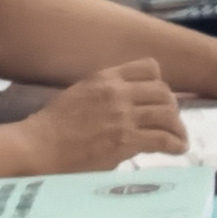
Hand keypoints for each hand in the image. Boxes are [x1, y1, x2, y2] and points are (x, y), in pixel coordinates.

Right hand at [12, 61, 187, 170]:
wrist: (37, 147)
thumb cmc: (51, 125)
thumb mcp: (79, 93)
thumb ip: (105, 93)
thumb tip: (125, 103)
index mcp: (106, 77)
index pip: (149, 68)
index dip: (160, 83)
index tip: (160, 97)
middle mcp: (119, 92)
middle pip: (163, 92)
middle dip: (172, 106)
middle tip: (171, 121)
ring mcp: (123, 116)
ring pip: (167, 114)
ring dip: (177, 126)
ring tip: (179, 137)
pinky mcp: (125, 140)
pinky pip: (161, 138)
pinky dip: (175, 144)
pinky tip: (179, 149)